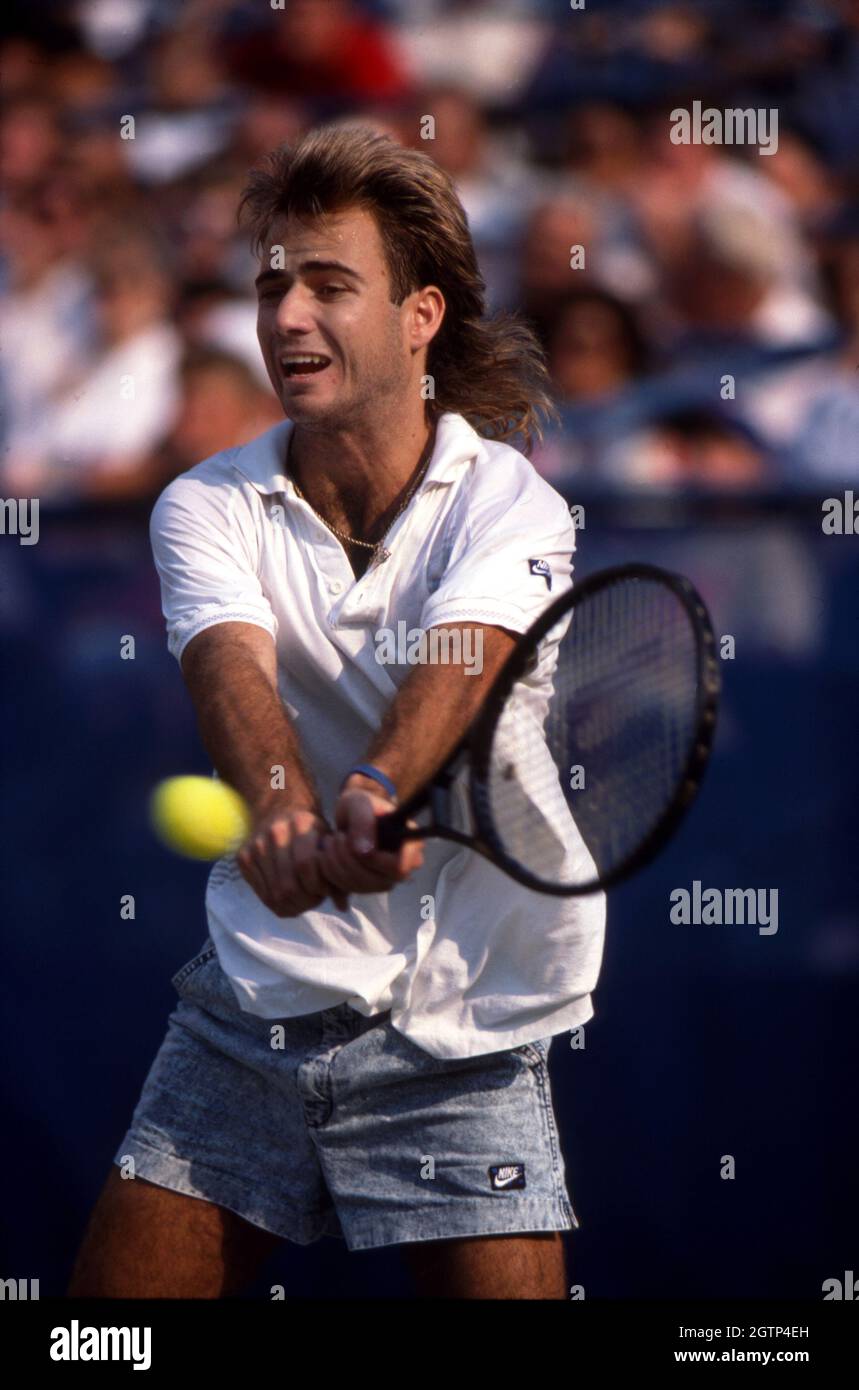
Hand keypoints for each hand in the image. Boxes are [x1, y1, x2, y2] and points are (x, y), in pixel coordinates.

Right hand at [237, 802, 348, 916]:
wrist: (280, 809)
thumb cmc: (311, 831)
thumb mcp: (329, 842)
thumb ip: (337, 871)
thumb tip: (342, 907)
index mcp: (300, 823)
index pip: (305, 866)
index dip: (317, 887)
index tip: (325, 890)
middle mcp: (274, 832)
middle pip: (288, 886)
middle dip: (305, 901)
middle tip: (314, 898)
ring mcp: (255, 846)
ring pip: (274, 895)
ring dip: (292, 905)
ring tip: (303, 899)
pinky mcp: (243, 857)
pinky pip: (262, 895)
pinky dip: (278, 903)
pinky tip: (289, 896)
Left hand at [316, 778, 424, 897]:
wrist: (348, 816)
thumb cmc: (359, 804)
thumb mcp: (358, 803)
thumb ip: (363, 821)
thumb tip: (365, 852)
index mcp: (410, 842)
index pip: (401, 866)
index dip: (377, 861)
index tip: (358, 847)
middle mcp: (403, 864)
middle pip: (380, 881)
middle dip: (349, 860)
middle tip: (336, 837)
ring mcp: (386, 877)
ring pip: (362, 887)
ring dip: (337, 865)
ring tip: (331, 841)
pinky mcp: (369, 885)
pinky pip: (350, 889)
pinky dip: (332, 873)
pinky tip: (328, 855)